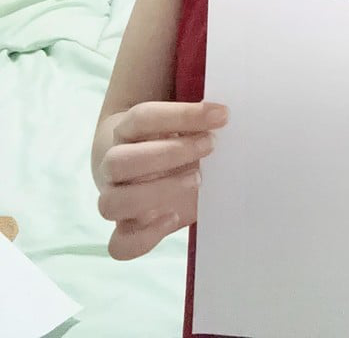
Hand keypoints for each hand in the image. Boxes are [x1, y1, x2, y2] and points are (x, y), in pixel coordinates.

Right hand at [96, 100, 227, 259]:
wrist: (147, 166)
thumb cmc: (173, 139)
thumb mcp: (181, 124)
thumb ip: (197, 120)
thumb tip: (224, 114)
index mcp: (126, 131)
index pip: (143, 118)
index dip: (182, 115)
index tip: (221, 114)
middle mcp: (112, 166)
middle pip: (119, 161)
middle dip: (170, 153)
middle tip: (210, 145)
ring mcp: (115, 199)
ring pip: (112, 203)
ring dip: (157, 192)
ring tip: (198, 179)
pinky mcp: (125, 230)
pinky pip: (120, 245)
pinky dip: (146, 236)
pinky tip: (175, 217)